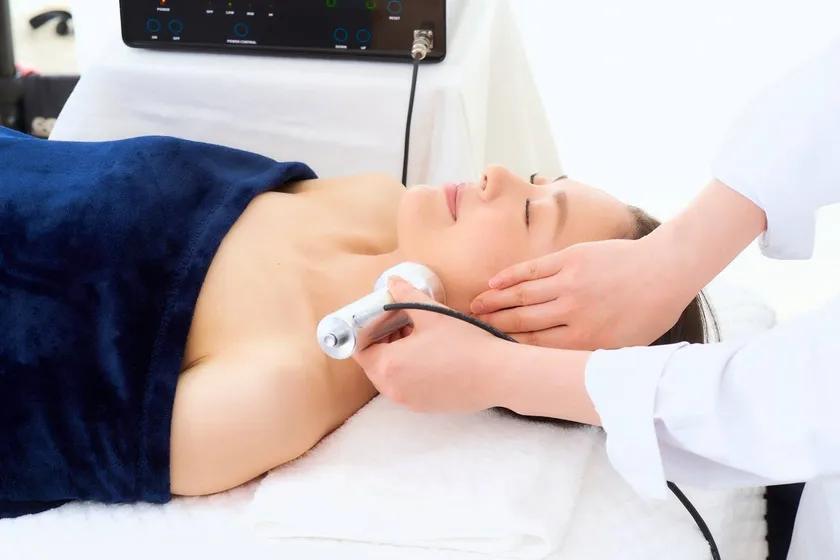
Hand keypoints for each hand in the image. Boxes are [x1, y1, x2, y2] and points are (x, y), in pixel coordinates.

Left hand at [353, 276, 508, 413]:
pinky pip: (406, 386)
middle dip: (383, 342)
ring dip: (397, 356)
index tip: (379, 319)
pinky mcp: (424, 407)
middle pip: (373, 362)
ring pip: (390, 375)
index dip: (366, 330)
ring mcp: (408, 401)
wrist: (499, 375)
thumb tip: (393, 282)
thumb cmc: (464, 344)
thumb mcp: (431, 313)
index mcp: (387, 365)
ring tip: (420, 337)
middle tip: (401, 323)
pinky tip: (432, 355)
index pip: (359, 348)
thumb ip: (405, 295)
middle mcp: (392, 388)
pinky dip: (410, 371)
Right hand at [469, 237, 694, 349]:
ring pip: (521, 295)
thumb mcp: (622, 347)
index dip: (507, 348)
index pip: (534, 347)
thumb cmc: (649, 313)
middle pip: (521, 321)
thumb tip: (557, 365)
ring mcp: (569, 283)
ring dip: (494, 302)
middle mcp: (572, 312)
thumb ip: (588, 355)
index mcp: (583, 339)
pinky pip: (533, 269)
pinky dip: (511, 276)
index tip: (488, 349)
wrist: (666, 270)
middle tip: (471, 328)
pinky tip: (494, 282)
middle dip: (493, 326)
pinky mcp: (570, 259)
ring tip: (474, 306)